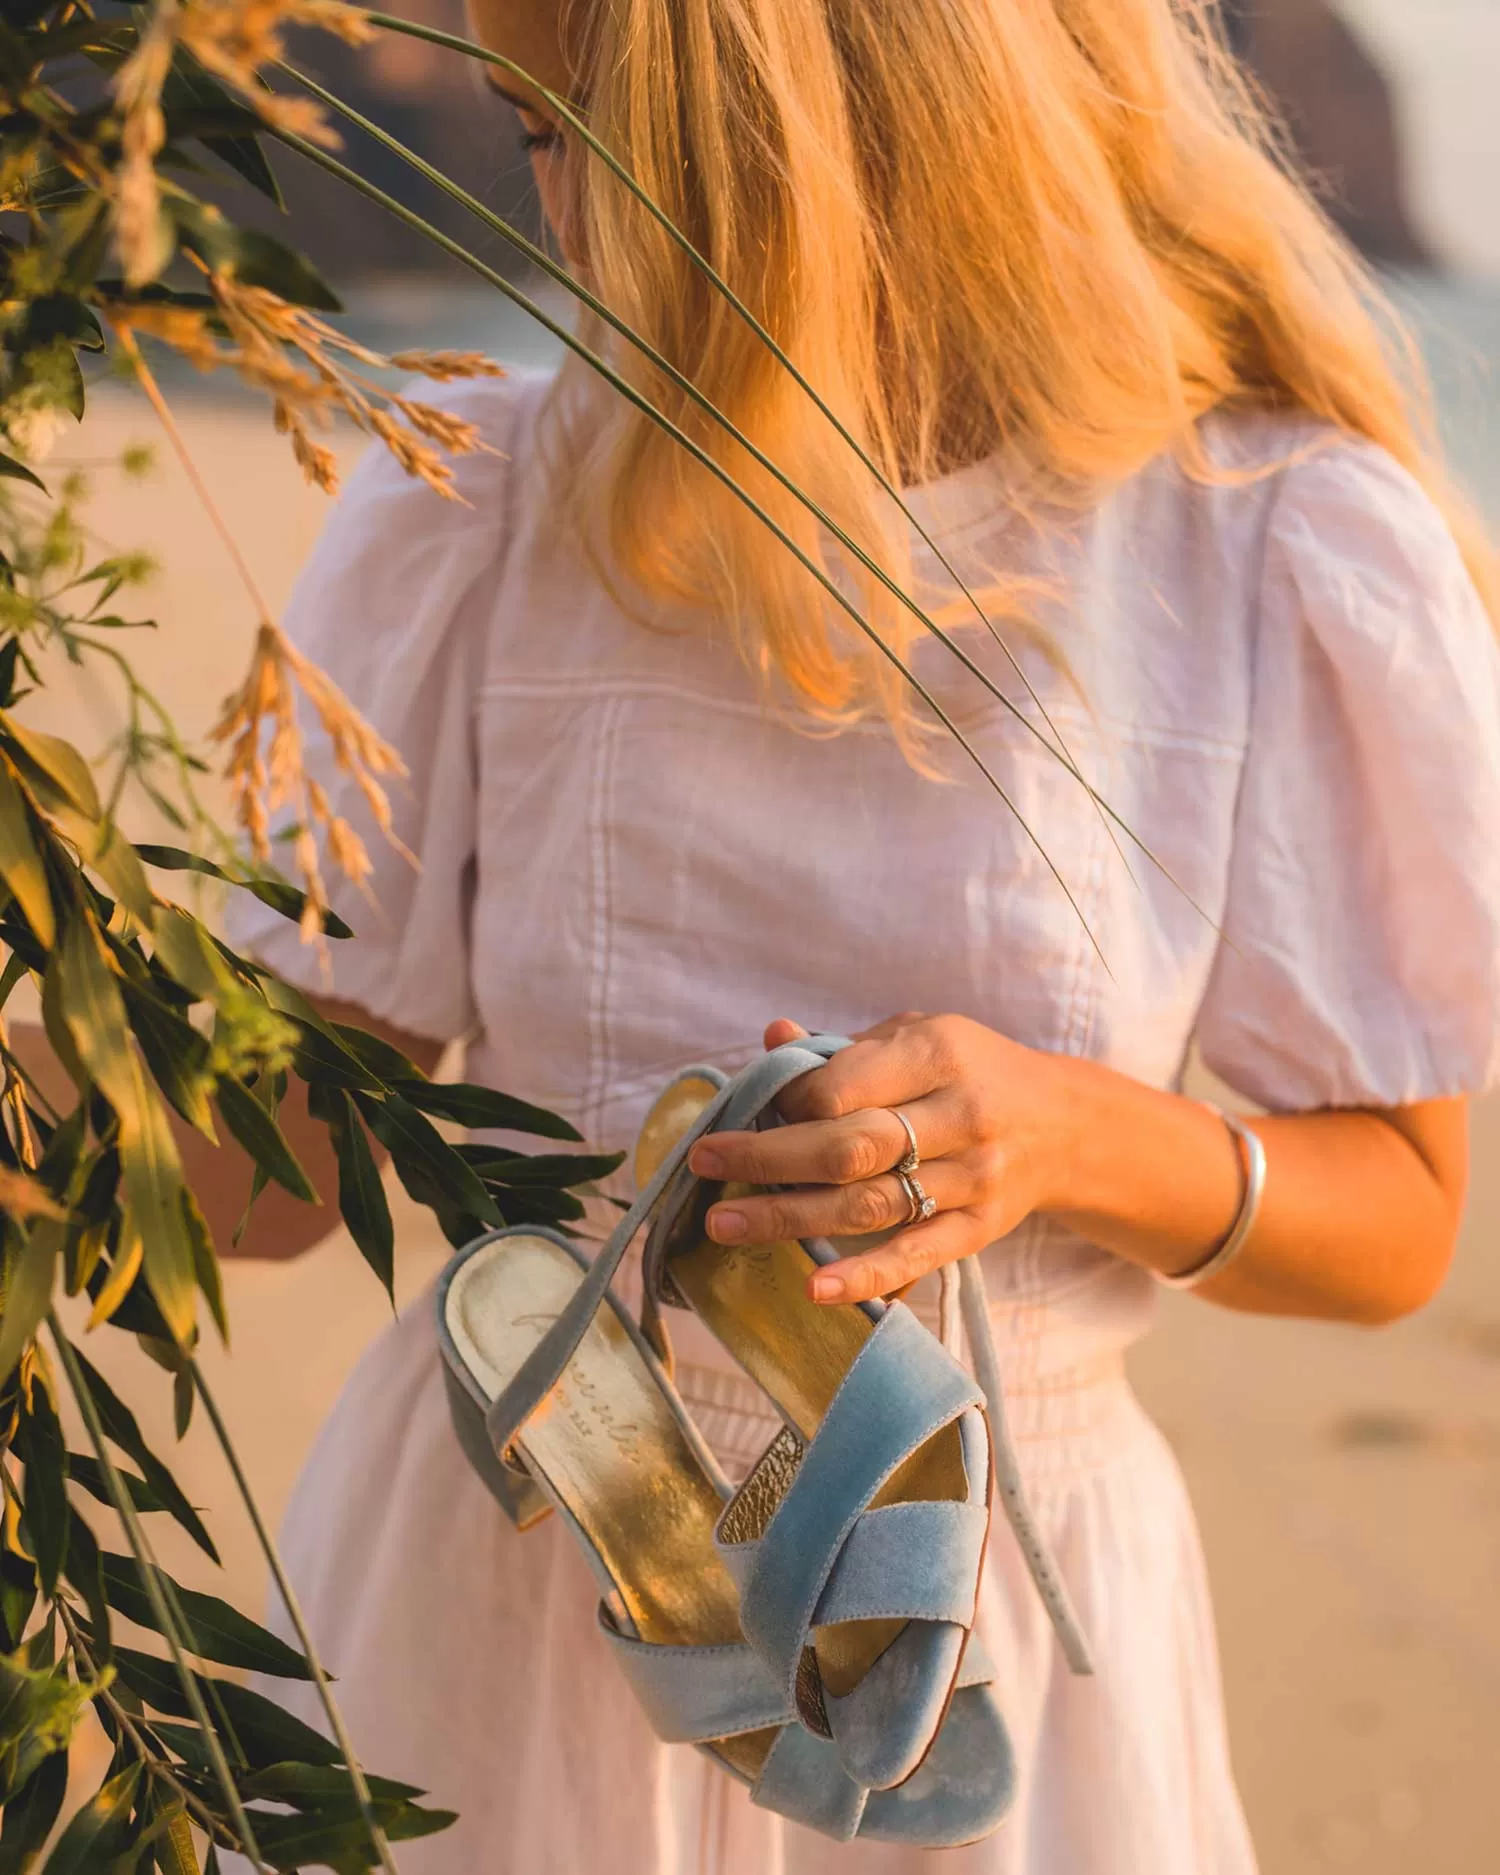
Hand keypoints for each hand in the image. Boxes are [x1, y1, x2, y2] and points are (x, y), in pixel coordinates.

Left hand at [685, 1013, 1080, 1303]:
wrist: (1066, 1125)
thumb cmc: (971, 1071)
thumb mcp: (918, 1037)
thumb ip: (846, 1047)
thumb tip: (772, 1038)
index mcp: (938, 1053)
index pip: (844, 1086)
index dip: (788, 1103)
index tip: (749, 1112)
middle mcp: (961, 1115)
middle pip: (849, 1147)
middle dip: (767, 1159)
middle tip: (702, 1165)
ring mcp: (973, 1178)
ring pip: (871, 1205)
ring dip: (790, 1219)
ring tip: (725, 1224)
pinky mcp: (979, 1229)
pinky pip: (916, 1256)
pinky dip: (865, 1275)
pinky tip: (814, 1288)